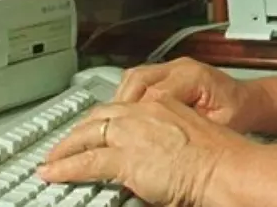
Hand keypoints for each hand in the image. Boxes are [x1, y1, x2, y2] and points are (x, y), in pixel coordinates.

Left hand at [37, 96, 255, 206]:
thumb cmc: (217, 158)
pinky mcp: (125, 157)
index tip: (91, 129)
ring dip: (65, 148)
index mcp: (159, 102)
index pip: (120, 107)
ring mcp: (131, 132)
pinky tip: (53, 173)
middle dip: (77, 131)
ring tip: (52, 160)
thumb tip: (152, 155)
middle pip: (97, 117)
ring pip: (86, 136)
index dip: (100, 120)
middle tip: (63, 145)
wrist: (224, 168)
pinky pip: (85, 162)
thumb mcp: (186, 137)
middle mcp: (141, 111)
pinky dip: (65, 168)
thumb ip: (163, 139)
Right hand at [113, 58, 259, 131]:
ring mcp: (174, 66)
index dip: (136, 115)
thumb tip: (164, 139)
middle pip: (136, 79)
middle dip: (121, 105)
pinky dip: (130, 95)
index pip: (152, 93)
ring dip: (122, 98)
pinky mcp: (170, 72)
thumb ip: (189, 128)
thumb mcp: (218, 124)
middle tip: (112, 127)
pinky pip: (140, 78)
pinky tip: (129, 113)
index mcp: (193, 76)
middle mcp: (181, 66)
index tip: (126, 132)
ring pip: (134, 76)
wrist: (251, 101)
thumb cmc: (240, 112)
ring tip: (116, 121)